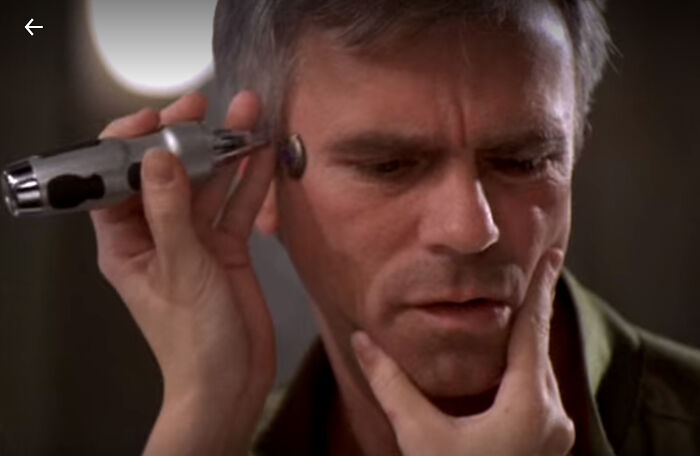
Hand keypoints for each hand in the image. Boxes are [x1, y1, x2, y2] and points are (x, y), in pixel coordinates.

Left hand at [90, 92, 275, 454]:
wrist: (231, 382)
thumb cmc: (194, 340)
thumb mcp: (180, 269)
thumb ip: (170, 211)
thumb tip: (157, 158)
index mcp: (126, 242)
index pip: (116, 180)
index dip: (131, 145)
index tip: (157, 119)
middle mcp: (158, 234)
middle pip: (167, 174)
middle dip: (185, 138)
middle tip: (202, 105)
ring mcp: (194, 240)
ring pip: (208, 185)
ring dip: (226, 152)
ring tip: (247, 114)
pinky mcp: (225, 248)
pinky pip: (236, 206)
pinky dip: (250, 181)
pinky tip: (264, 153)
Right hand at [352, 252, 573, 455]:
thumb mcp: (420, 436)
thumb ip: (392, 384)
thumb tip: (362, 341)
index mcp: (529, 406)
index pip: (534, 330)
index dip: (540, 288)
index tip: (552, 253)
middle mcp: (552, 415)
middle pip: (540, 346)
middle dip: (535, 306)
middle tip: (540, 265)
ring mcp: (553, 431)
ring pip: (540, 369)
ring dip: (529, 337)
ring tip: (518, 307)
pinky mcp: (545, 442)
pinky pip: (538, 388)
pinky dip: (525, 364)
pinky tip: (510, 358)